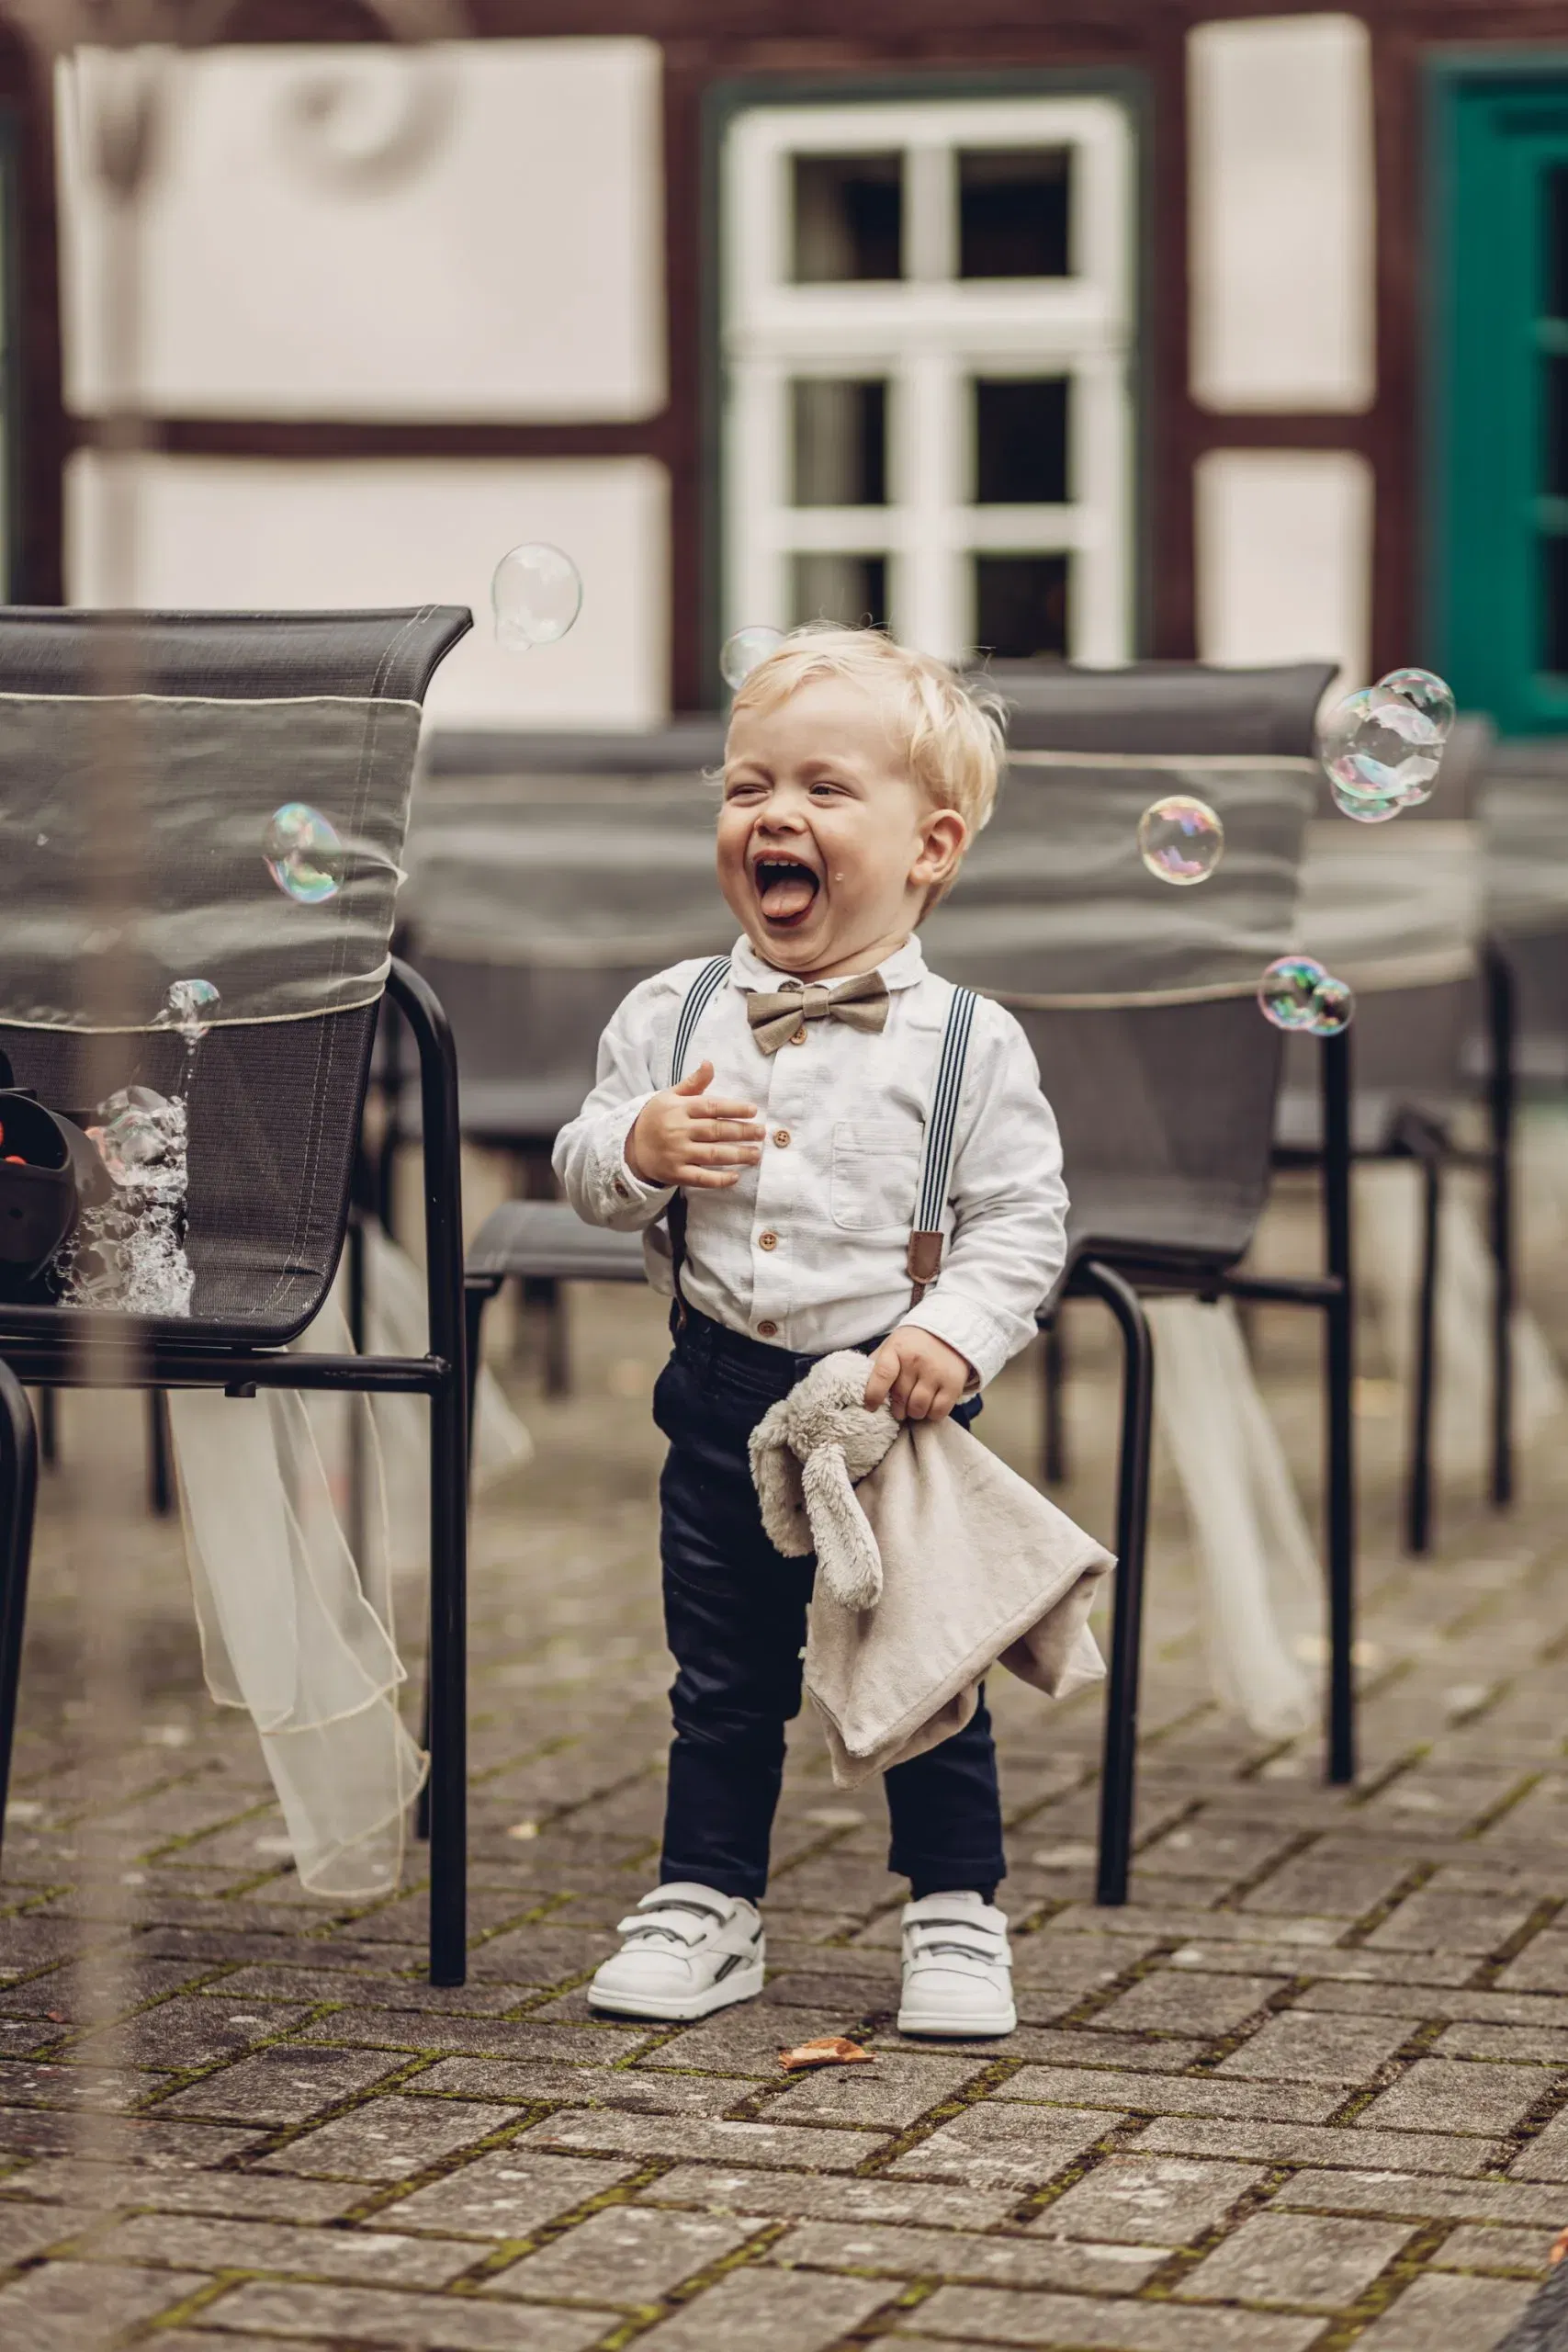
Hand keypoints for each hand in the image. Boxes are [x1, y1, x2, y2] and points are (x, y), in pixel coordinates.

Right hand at [627, 1062, 764, 1189]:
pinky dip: (719, 1179)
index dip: (734, 1108)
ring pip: (713, 1155)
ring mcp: (677, 1153)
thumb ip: (693, 1084)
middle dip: (742, 1132)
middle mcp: (679, 1130)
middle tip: (761, 1133)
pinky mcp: (675, 1173)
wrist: (630, 1145)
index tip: (753, 1111)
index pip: (711, 1107)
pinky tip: (735, 1177)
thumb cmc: (657, 1117)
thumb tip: (709, 1063)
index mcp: (680, 1109)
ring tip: (756, 1154)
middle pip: (716, 1131)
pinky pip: (701, 1178)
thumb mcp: (670, 1096)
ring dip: (738, 1155)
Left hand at [864, 1326, 972, 1421]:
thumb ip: (876, 1364)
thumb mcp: (892, 1345)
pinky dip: (931, 1414)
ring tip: (913, 1406)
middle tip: (897, 1408)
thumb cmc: (914, 1343)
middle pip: (901, 1397)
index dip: (874, 1395)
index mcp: (897, 1349)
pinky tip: (929, 1406)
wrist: (950, 1329)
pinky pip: (938, 1411)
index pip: (883, 1375)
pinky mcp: (954, 1384)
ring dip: (913, 1413)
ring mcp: (937, 1372)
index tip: (871, 1407)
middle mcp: (917, 1360)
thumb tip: (858, 1386)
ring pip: (918, 1408)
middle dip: (897, 1409)